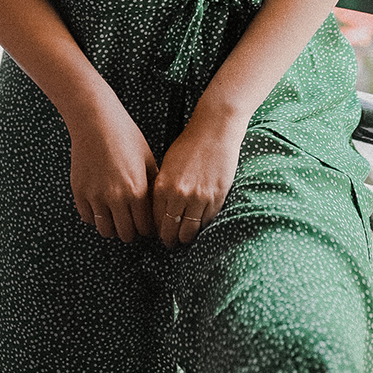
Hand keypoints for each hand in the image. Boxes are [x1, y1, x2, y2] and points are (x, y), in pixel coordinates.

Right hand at [68, 98, 158, 242]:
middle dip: (132, 231)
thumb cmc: (124, 134)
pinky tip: (101, 206)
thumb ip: (153, 183)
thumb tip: (158, 201)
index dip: (148, 229)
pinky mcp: (80, 192)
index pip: (145, 227)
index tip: (146, 225)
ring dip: (113, 227)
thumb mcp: (147, 157)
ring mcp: (95, 197)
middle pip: (126, 234)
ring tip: (116, 217)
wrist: (95, 121)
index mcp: (137, 190)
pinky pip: (88, 218)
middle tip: (132, 223)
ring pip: (105, 231)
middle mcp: (116, 198)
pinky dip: (95, 217)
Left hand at [153, 111, 245, 247]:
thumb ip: (163, 187)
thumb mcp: (167, 164)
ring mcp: (198, 199)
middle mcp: (179, 195)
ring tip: (185, 237)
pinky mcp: (216, 199)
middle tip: (171, 241)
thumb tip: (159, 210)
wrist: (214, 130)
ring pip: (189, 232)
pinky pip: (206, 222)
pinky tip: (199, 224)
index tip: (160, 233)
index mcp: (163, 185)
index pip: (156, 220)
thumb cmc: (190, 144)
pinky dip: (202, 226)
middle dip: (170, 239)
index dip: (157, 230)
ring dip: (186, 237)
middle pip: (170, 230)